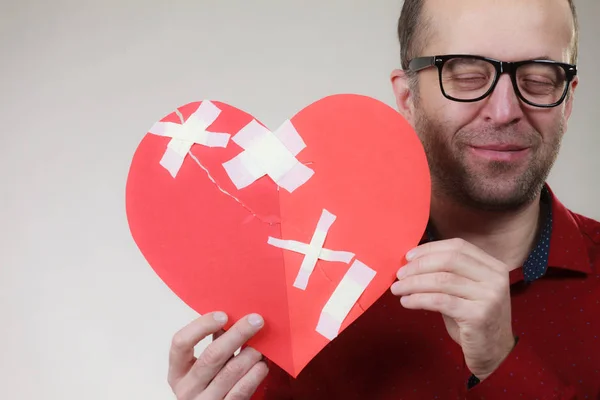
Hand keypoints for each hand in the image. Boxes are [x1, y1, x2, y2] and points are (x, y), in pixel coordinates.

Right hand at [168, 312, 268, 399]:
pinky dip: (255, 374)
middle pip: (212, 355)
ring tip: (263, 344)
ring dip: (250, 354)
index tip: (223, 315)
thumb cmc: (210, 385)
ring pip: (230, 372)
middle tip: (255, 320)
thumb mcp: (203, 366)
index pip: (180, 343)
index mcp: (178, 371)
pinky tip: (262, 364)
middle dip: (237, 334)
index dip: (201, 326)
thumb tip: (233, 314)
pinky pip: (241, 390)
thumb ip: (214, 342)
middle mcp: (187, 388)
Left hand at [390, 238, 515, 379]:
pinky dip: (418, 299)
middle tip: (399, 274)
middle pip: (449, 260)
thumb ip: (448, 273)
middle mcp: (495, 278)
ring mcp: (489, 296)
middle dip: (419, 266)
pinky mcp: (479, 315)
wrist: (493, 353)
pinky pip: (440, 301)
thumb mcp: (465, 290)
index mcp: (493, 266)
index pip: (458, 246)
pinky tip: (406, 302)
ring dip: (414, 283)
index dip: (430, 249)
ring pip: (442, 281)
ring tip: (397, 289)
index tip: (408, 256)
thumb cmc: (472, 319)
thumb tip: (412, 261)